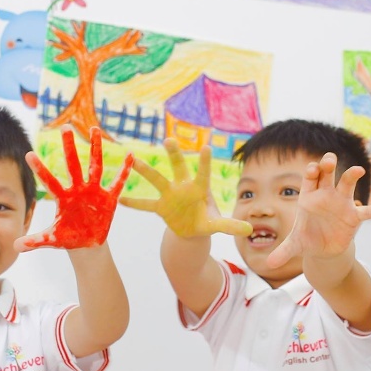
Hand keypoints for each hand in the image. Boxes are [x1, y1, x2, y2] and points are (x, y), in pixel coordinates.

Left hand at [16, 127, 131, 250]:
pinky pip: (118, 182)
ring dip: (96, 148)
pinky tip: (130, 155)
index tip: (28, 154)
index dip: (40, 169)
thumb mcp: (52, 240)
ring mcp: (94, 191)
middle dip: (69, 146)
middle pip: (73, 164)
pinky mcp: (109, 198)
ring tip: (95, 129)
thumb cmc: (68, 238)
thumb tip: (16, 246)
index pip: (49, 181)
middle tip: (65, 127)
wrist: (87, 244)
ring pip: (95, 166)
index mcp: (63, 198)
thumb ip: (35, 241)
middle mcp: (78, 190)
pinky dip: (124, 170)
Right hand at [118, 138, 251, 237]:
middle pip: (178, 168)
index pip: (203, 174)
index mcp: (200, 189)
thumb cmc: (206, 220)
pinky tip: (119, 199)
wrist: (192, 230)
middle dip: (174, 155)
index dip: (204, 162)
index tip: (206, 147)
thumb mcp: (217, 224)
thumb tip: (250, 229)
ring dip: (146, 171)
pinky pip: (146, 205)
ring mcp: (170, 196)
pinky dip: (134, 203)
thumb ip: (231, 225)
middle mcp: (183, 187)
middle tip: (169, 140)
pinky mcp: (161, 207)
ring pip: (157, 181)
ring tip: (133, 160)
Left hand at [265, 152, 370, 269]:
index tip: (313, 169)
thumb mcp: (294, 246)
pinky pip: (367, 212)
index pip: (310, 179)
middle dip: (328, 166)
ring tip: (358, 170)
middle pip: (327, 175)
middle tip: (329, 160)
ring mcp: (341, 204)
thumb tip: (269, 265)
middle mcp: (326, 196)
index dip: (312, 173)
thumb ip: (283, 252)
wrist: (323, 249)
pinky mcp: (353, 217)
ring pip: (347, 185)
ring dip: (351, 176)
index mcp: (309, 197)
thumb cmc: (307, 239)